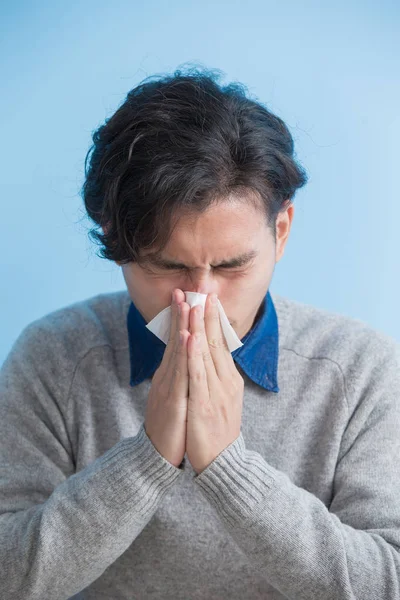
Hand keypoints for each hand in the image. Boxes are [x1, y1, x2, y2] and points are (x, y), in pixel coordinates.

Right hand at [144, 289, 190, 467]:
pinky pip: (179, 373)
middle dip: (181, 314)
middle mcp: (167, 376)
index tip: (189, 297)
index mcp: (170, 375)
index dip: (183, 319)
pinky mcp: (172, 400)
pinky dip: (182, 353)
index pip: (178, 341)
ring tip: (186, 304)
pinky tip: (185, 337)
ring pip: (177, 352)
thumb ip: (179, 376)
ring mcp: (168, 387)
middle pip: (176, 341)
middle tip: (184, 289)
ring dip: (182, 326)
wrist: (157, 455)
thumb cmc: (170, 425)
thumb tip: (187, 359)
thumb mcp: (175, 395)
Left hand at [185, 293, 244, 474]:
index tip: (208, 297)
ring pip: (207, 354)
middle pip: (216, 342)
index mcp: (228, 378)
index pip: (221, 342)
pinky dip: (193, 355)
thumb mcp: (221, 398)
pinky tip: (189, 337)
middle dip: (208, 314)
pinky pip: (197, 375)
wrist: (222, 462)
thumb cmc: (217, 429)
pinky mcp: (203, 404)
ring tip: (194, 304)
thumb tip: (212, 356)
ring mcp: (215, 392)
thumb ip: (217, 376)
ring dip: (199, 326)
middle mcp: (225, 381)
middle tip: (203, 289)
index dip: (213, 319)